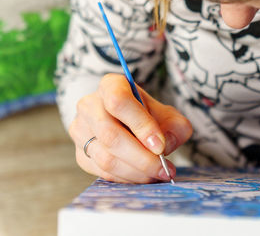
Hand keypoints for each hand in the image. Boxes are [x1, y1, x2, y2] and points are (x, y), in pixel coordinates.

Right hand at [69, 73, 191, 182]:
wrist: (130, 123)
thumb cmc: (149, 115)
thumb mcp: (168, 114)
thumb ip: (174, 127)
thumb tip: (164, 145)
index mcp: (111, 85)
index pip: (118, 102)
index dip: (140, 125)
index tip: (160, 146)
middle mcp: (89, 105)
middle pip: (111, 135)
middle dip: (142, 158)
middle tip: (164, 169)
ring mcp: (80, 131)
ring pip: (105, 158)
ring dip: (136, 172)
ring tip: (158, 174)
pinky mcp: (81, 154)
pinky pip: (103, 172)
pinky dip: (127, 179)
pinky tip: (143, 177)